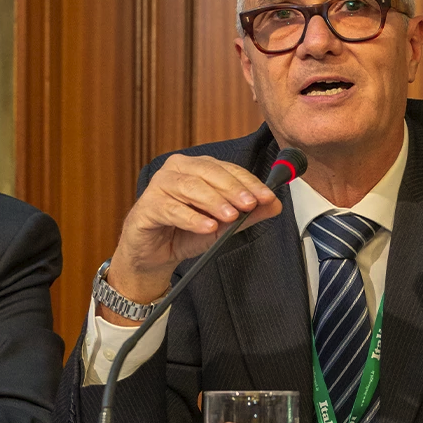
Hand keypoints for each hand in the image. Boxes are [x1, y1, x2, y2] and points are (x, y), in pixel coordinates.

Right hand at [100, 155, 280, 323]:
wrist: (154, 255)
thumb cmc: (186, 232)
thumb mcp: (224, 225)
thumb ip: (248, 214)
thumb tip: (274, 205)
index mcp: (198, 167)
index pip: (228, 169)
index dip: (249, 182)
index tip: (266, 196)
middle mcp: (178, 170)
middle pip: (209, 173)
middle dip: (233, 189)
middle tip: (250, 204)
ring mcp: (160, 185)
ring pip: (191, 187)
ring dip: (214, 201)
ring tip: (230, 216)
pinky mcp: (147, 206)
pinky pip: (171, 209)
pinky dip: (192, 218)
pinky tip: (207, 227)